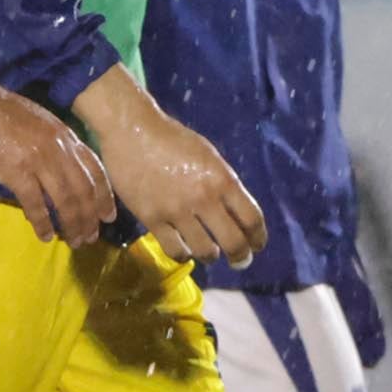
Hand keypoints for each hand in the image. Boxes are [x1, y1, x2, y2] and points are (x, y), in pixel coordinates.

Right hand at [0, 80, 114, 245]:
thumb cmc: (1, 111)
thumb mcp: (40, 123)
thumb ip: (54, 145)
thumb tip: (62, 169)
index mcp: (65, 136)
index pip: (95, 170)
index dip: (104, 196)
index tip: (108, 215)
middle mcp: (58, 148)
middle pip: (83, 189)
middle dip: (89, 217)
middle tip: (90, 237)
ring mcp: (39, 159)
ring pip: (65, 199)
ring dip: (71, 224)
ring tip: (73, 240)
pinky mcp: (16, 170)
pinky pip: (35, 203)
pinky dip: (42, 222)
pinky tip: (45, 236)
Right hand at [71, 67, 264, 266]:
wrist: (133, 130)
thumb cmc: (173, 139)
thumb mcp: (209, 156)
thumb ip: (224, 184)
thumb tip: (236, 214)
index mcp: (222, 179)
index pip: (251, 219)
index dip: (258, 237)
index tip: (257, 245)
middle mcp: (203, 198)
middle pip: (233, 242)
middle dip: (241, 256)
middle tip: (240, 261)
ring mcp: (176, 210)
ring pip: (205, 251)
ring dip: (211, 256)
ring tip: (209, 253)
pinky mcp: (152, 219)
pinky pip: (175, 250)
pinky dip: (183, 254)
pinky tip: (184, 249)